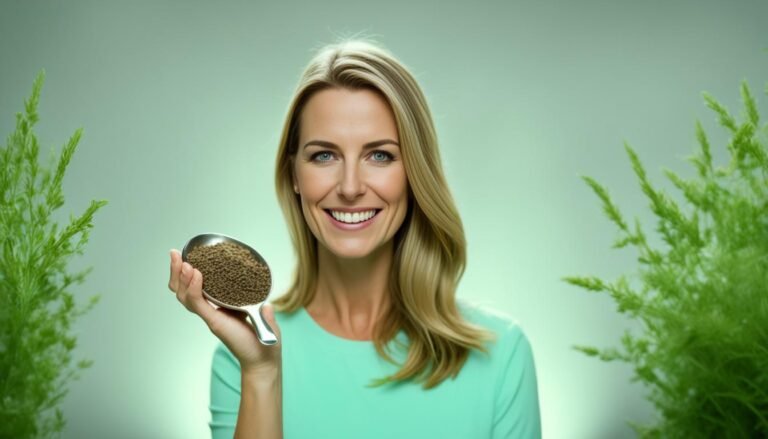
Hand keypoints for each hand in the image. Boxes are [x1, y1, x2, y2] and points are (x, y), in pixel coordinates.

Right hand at [168, 249, 281, 374]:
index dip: (188, 273)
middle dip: (176, 272)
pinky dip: (194, 288)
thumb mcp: (263, 321)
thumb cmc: (263, 342)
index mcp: (220, 307)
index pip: (196, 288)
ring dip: (181, 278)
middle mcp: (211, 310)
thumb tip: (268, 304)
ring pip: (185, 296)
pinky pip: (198, 303)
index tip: (186, 256)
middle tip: (175, 254)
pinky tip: (195, 274)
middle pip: (183, 291)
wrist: (263, 362)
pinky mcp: (214, 321)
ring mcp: (211, 316)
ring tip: (182, 261)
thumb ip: (264, 312)